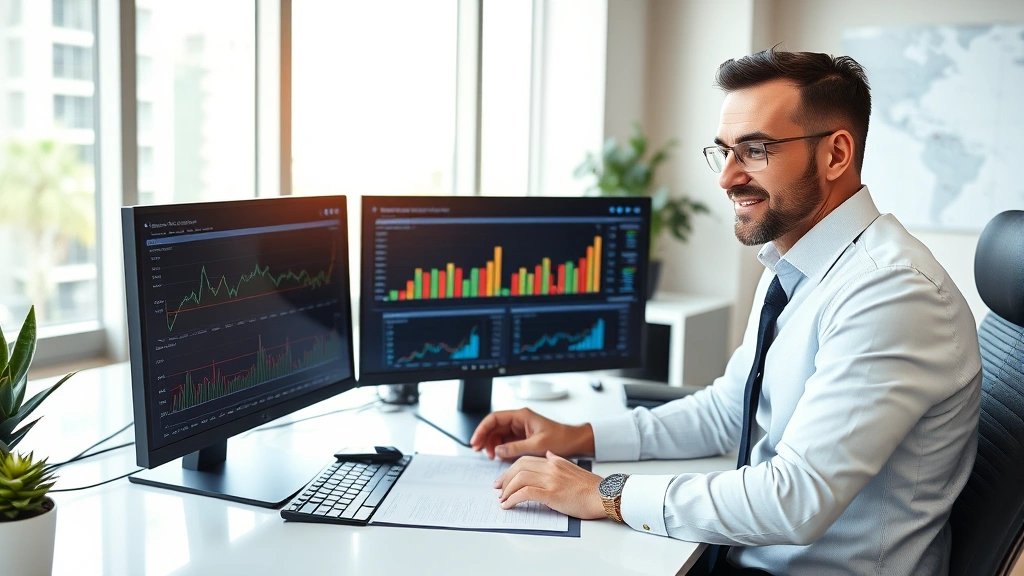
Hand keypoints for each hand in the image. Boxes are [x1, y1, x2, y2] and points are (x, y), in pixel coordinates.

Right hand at [470, 408, 593, 459]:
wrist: (575, 443)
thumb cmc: (561, 439)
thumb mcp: (537, 445)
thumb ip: (515, 448)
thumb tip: (498, 451)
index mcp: (522, 416)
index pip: (494, 418)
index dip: (482, 429)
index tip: (476, 441)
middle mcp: (519, 421)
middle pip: (494, 427)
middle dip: (485, 438)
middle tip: (478, 450)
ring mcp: (520, 430)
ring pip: (498, 436)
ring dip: (492, 446)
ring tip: (491, 457)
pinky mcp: (522, 439)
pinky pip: (506, 443)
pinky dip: (501, 450)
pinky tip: (500, 458)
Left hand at [494, 451, 605, 519]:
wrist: (604, 495)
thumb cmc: (591, 487)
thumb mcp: (572, 467)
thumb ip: (557, 460)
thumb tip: (547, 455)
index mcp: (554, 461)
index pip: (525, 460)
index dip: (511, 469)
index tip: (504, 479)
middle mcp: (550, 467)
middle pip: (519, 467)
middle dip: (505, 478)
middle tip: (498, 488)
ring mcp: (551, 480)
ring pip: (520, 478)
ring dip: (507, 489)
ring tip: (502, 499)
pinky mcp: (552, 494)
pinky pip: (525, 493)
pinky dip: (513, 498)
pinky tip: (508, 505)